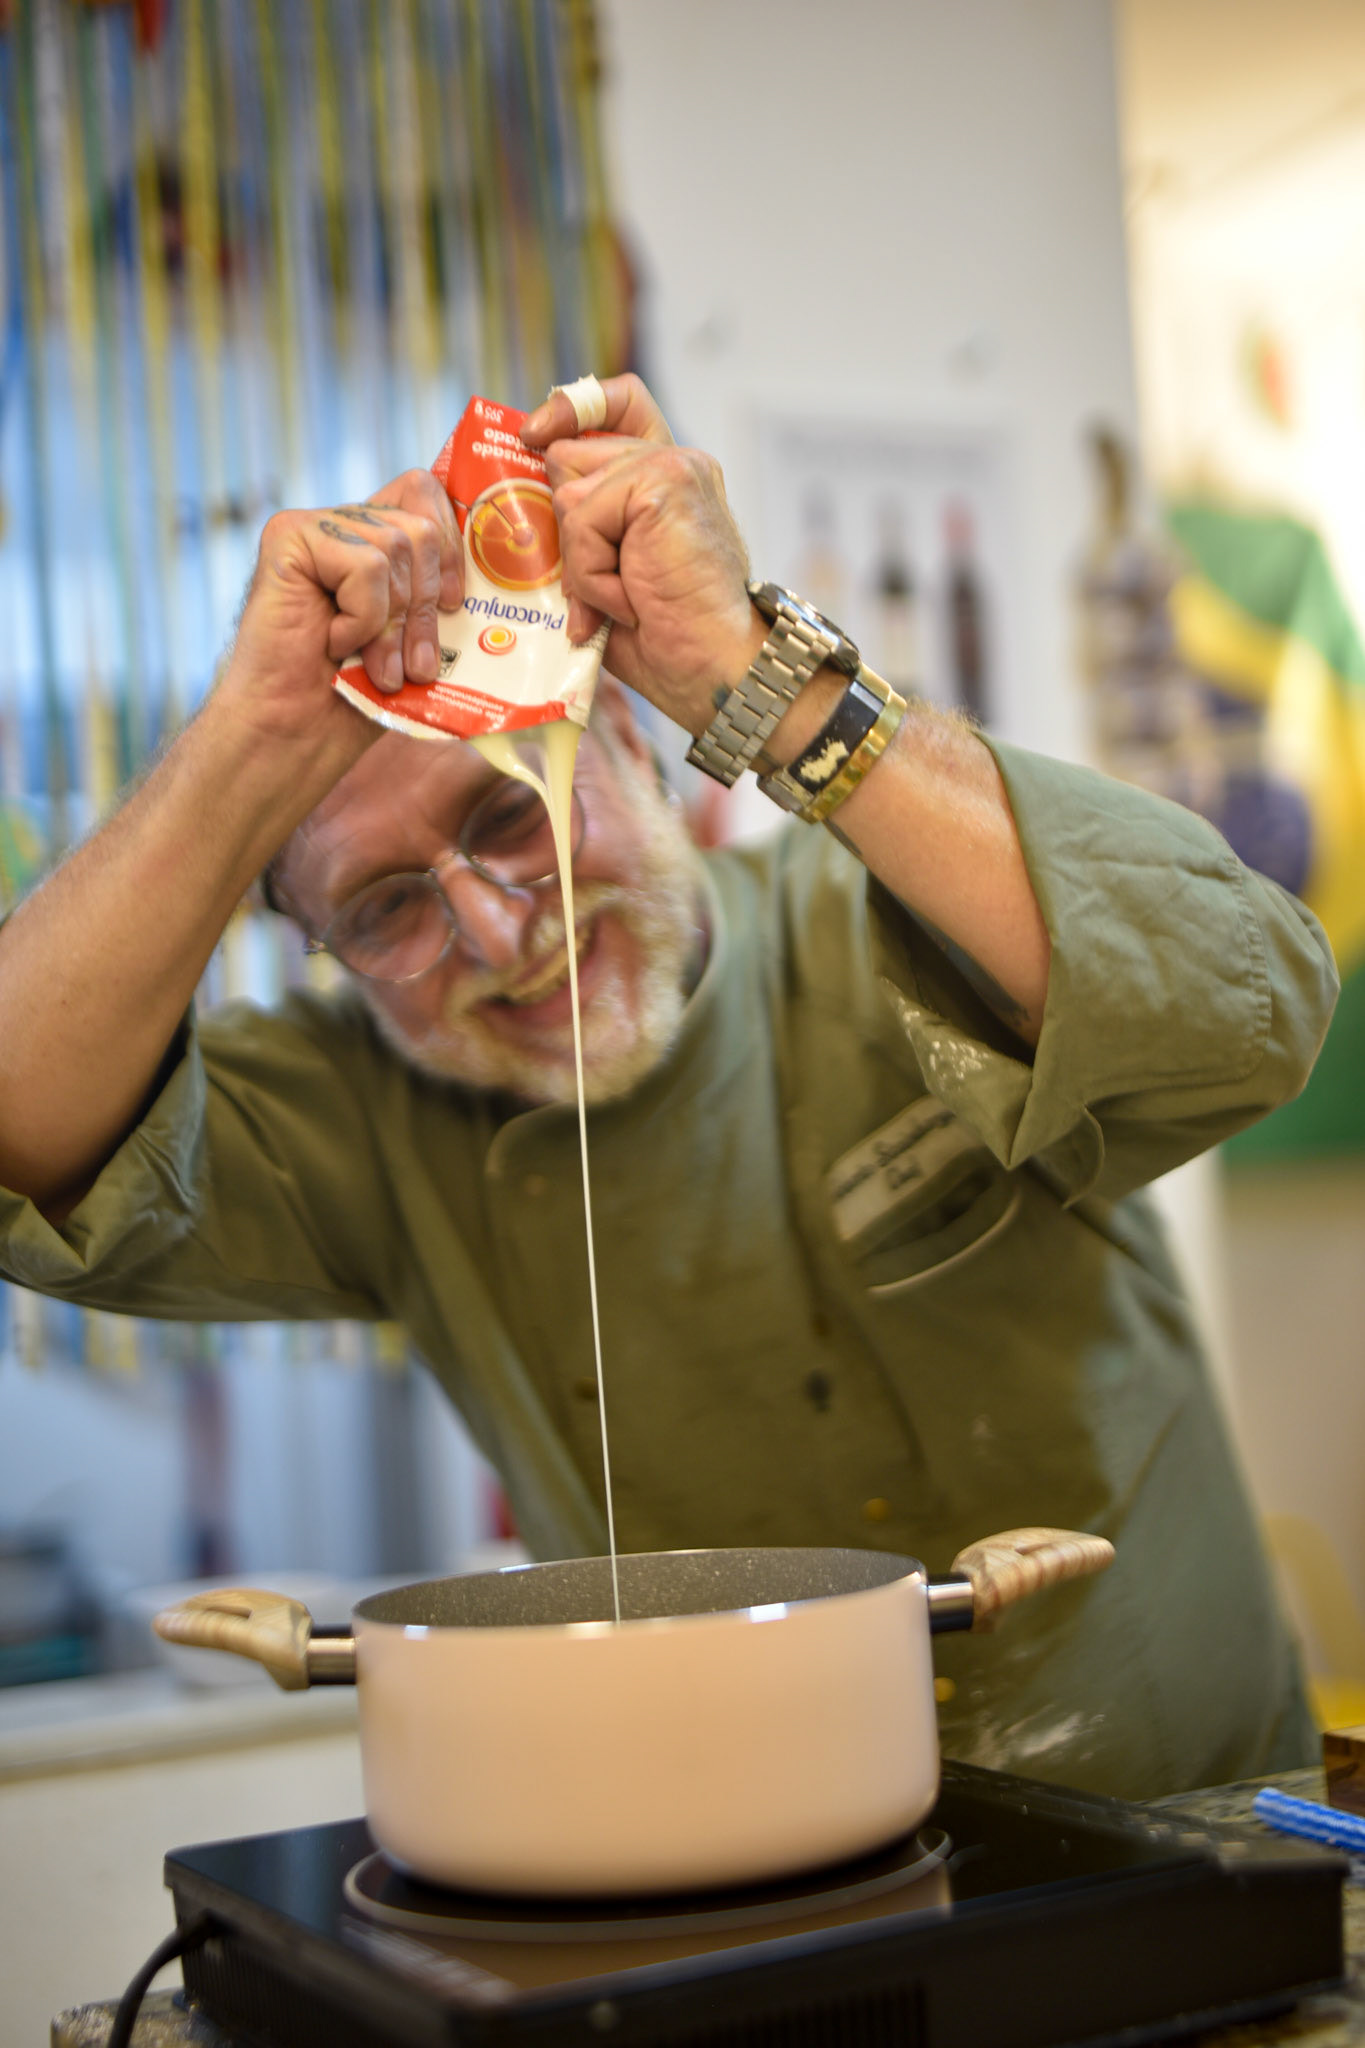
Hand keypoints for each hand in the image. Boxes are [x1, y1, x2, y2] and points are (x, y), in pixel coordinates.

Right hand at [219, 470, 463, 755]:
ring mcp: (314, 527)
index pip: (428, 494)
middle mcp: (344, 524)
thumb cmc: (355, 698)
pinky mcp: (288, 538)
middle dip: (427, 603)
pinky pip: (365, 564)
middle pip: (421, 526)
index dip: (454, 544)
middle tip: (414, 663)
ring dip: (395, 623)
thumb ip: (442, 600)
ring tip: (378, 667)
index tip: (456, 604)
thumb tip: (503, 576)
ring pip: (396, 546)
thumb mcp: (416, 643)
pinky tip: (335, 644)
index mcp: (375, 540)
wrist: (294, 735)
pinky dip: (363, 618)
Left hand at [521, 375, 758, 734]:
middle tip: (607, 587)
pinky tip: (631, 598)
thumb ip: (580, 525)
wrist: (712, 669)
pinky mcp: (663, 481)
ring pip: (569, 492)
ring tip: (627, 599)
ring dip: (582, 561)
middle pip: (569, 455)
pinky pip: (582, 517)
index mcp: (667, 478)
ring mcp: (672, 466)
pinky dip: (593, 571)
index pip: (617, 404)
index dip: (570, 409)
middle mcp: (674, 462)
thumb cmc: (666, 638)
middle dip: (567, 528)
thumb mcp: (608, 572)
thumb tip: (532, 495)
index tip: (534, 435)